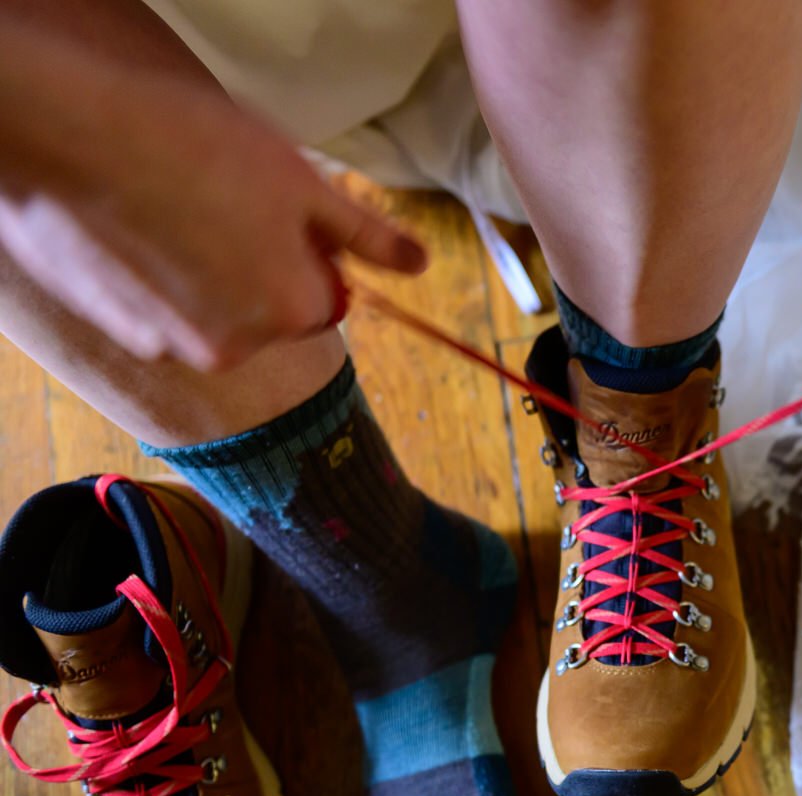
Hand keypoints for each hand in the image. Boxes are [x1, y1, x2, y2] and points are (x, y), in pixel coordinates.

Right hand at [0, 73, 425, 371]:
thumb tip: (418, 264)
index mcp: (292, 311)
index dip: (310, 254)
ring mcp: (171, 345)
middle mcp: (237, 346)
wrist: (74, 134)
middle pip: (271, 313)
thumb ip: (364, 233)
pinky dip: (157, 282)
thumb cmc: (192, 147)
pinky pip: (159, 314)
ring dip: (207, 275)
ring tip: (178, 210)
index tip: (281, 213)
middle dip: (260, 268)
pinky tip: (140, 229)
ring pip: (213, 314)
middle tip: (225, 202)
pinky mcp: (121, 332)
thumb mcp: (303, 181)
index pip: (327, 300)